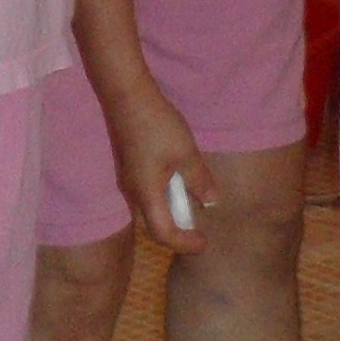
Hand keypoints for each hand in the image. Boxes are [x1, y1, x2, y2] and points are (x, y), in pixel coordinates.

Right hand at [105, 80, 211, 254]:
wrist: (128, 97)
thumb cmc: (158, 126)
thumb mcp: (186, 153)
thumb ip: (199, 180)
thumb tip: (211, 202)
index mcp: (147, 194)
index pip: (163, 234)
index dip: (185, 243)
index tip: (204, 243)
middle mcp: (133, 193)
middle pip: (153, 225)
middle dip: (176, 232)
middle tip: (197, 230)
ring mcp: (128, 179)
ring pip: (149, 208)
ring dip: (170, 213)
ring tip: (191, 204)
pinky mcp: (128, 167)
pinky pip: (146, 194)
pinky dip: (164, 198)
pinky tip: (178, 181)